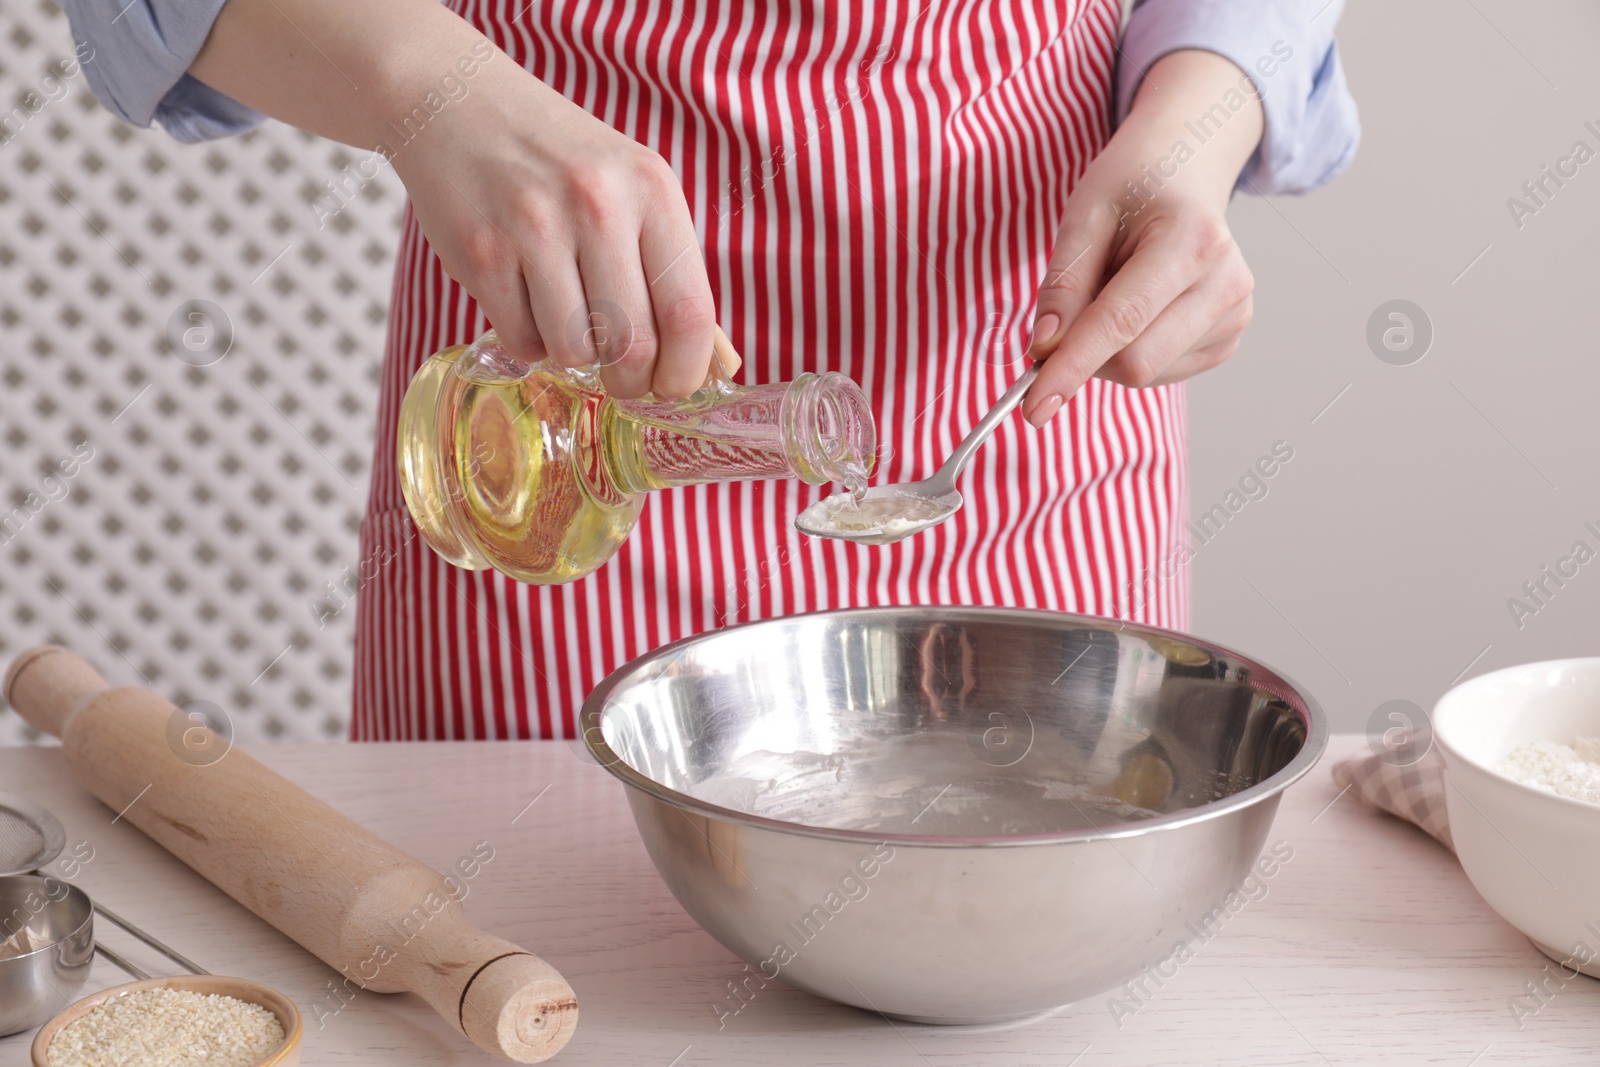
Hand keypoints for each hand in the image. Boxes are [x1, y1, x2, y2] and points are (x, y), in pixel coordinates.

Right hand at [395, 62, 716, 398]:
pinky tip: (525, 298)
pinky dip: (527, 338)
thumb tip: (702, 363)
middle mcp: (599, 204)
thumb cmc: (558, 160)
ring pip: (574, 350)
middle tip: (622, 379)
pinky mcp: (481, 251)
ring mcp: (535, 226)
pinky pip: (521, 340)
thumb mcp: (630, 188)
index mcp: (652, 190)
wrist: (458, 102)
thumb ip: (665, 266)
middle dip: (630, 381)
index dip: (686, 370)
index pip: (689, 310)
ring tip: (564, 314)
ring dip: (573, 353)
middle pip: (632, 344)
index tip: (673, 388)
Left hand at [1024, 50, 1264, 425]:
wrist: (1187, 170)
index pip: (1121, 324)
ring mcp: (1235, 314)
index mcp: (1192, 241)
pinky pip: (1160, 373)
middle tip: (1073, 308)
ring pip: (1145, 373)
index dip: (1072, 368)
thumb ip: (1063, 285)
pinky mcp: (1230, 338)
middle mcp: (1227, 282)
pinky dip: (1132, 351)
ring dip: (1109, 350)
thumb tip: (1045, 350)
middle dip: (1086, 353)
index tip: (1034, 407)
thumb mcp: (1083, 216)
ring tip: (1118, 289)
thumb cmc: (1134, 187)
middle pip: (1134, 362)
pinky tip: (1140, 308)